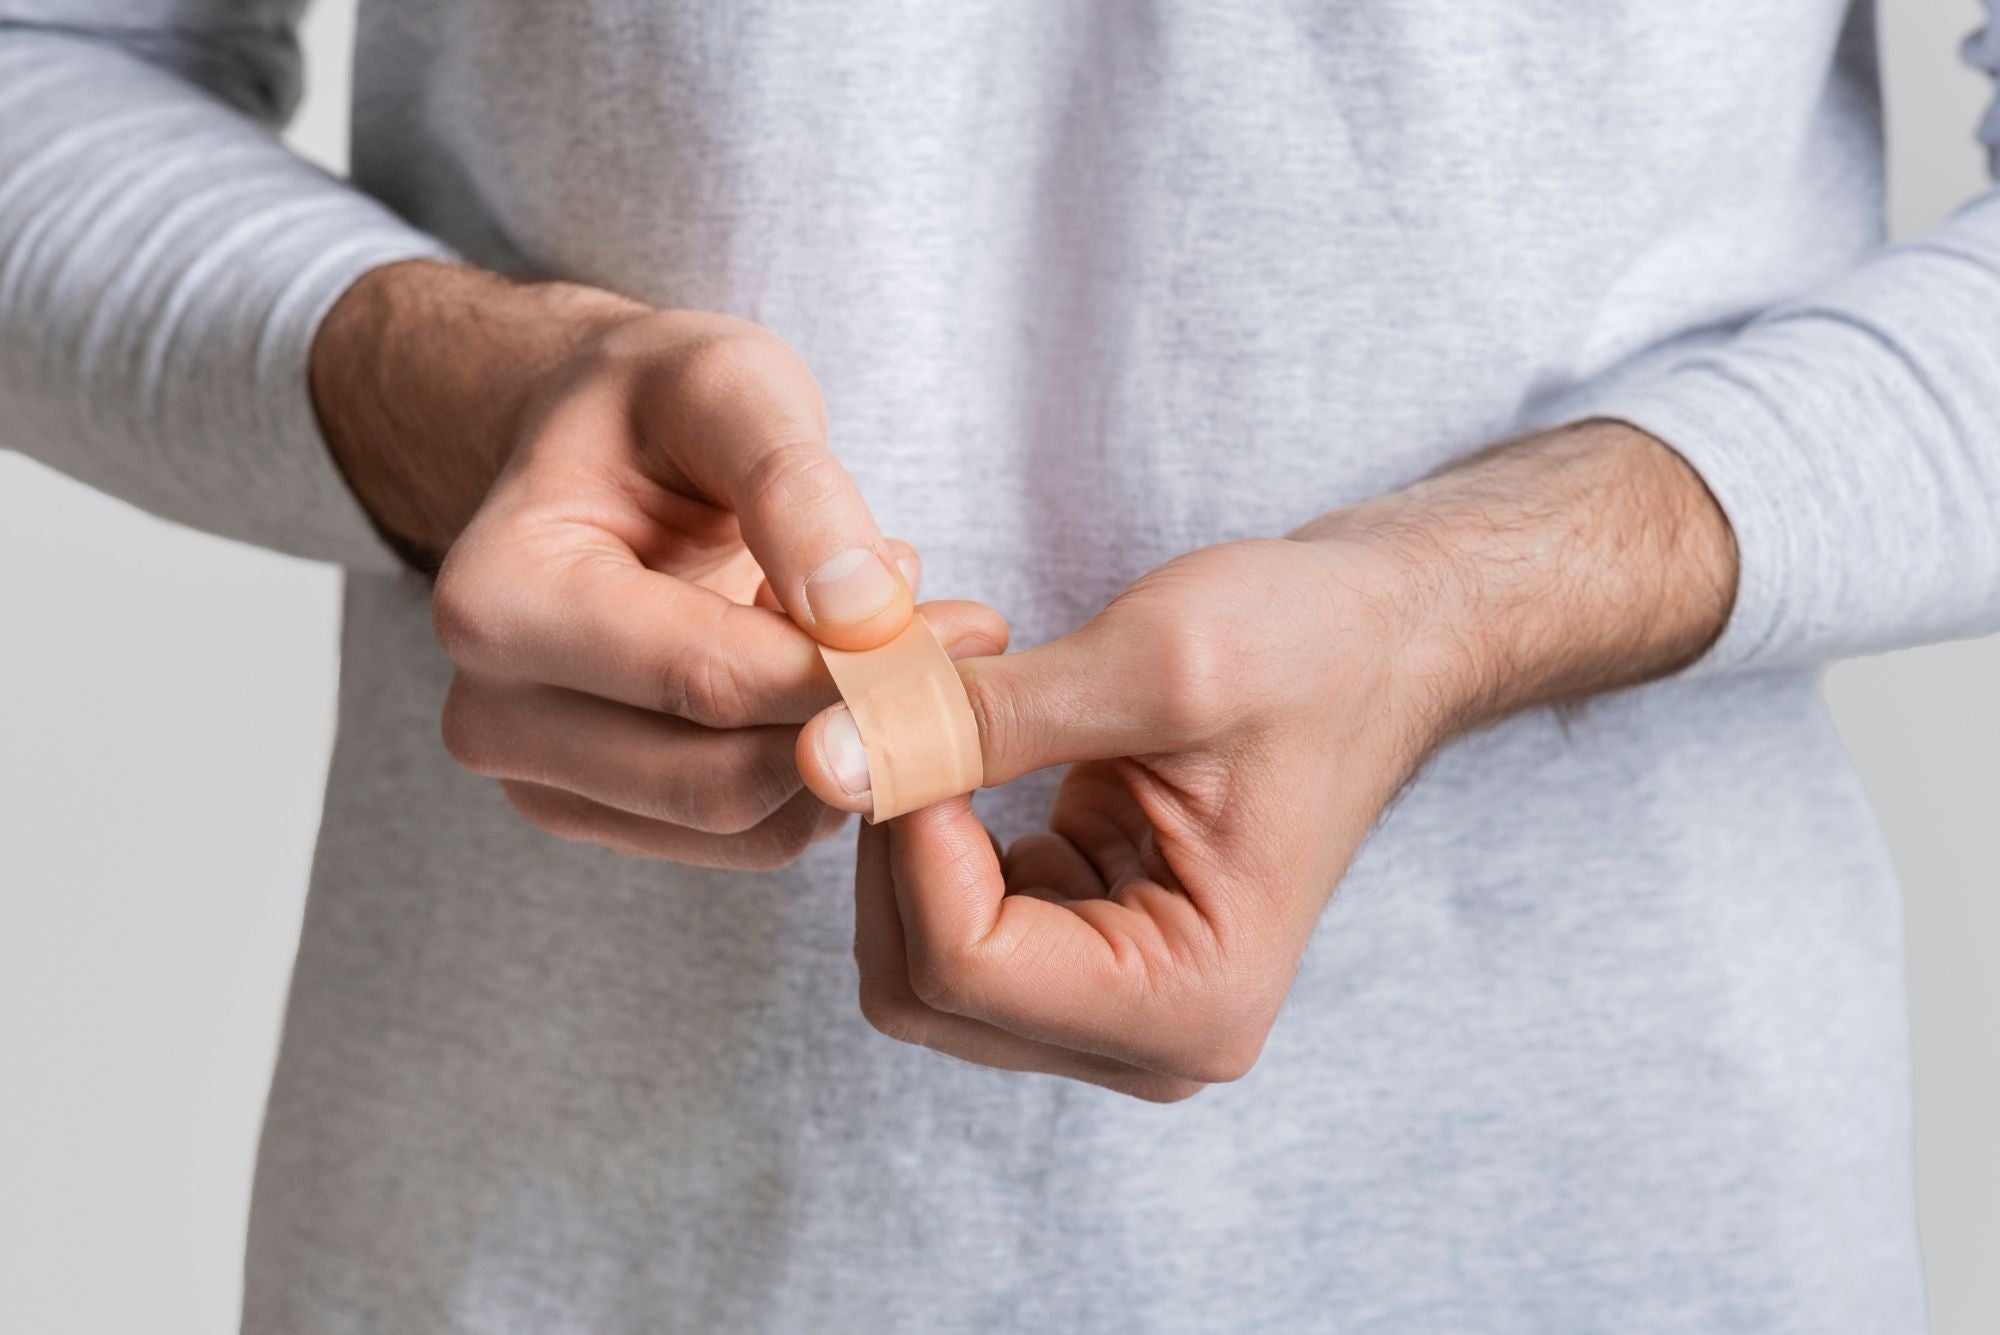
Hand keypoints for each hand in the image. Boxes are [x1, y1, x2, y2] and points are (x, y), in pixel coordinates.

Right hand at [314, 261, 1007, 866]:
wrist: (598, 453)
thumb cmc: (656, 408)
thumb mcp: (729, 385)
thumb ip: (794, 487)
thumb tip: (864, 615)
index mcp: (497, 598)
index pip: (705, 679)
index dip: (852, 668)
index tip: (966, 628)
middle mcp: (492, 712)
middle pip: (721, 778)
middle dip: (862, 719)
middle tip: (958, 642)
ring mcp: (540, 780)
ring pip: (745, 825)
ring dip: (849, 746)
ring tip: (883, 635)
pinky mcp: (601, 816)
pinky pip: (748, 840)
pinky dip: (822, 774)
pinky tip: (832, 680)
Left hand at [796, 422, 1736, 1096]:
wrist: (1379, 642)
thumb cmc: (1307, 650)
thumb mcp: (1154, 664)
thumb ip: (984, 720)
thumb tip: (827, 755)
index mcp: (1192, 1001)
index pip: (965, 967)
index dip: (907, 837)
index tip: (906, 711)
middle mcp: (1149, 1038)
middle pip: (921, 990)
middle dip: (892, 845)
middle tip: (908, 709)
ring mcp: (1109, 1007)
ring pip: (916, 965)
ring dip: (902, 838)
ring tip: (944, 717)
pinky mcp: (1080, 957)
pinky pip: (945, 926)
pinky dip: (929, 836)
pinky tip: (965, 749)